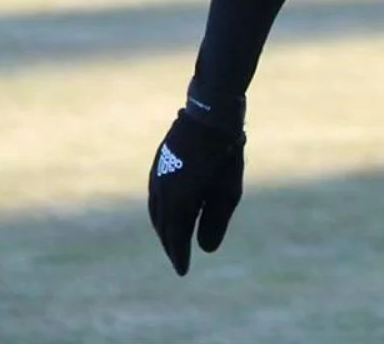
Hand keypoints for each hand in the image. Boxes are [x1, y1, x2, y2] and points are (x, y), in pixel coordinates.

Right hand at [148, 109, 244, 274]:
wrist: (210, 112)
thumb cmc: (225, 152)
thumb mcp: (228, 190)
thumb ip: (216, 221)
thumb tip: (206, 250)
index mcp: (178, 202)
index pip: (176, 238)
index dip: (180, 256)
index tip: (183, 271)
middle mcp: (162, 192)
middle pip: (164, 227)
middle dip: (171, 244)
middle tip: (178, 259)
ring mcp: (157, 177)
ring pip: (156, 212)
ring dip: (164, 228)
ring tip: (172, 239)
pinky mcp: (158, 164)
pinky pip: (155, 196)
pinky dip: (160, 210)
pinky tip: (167, 211)